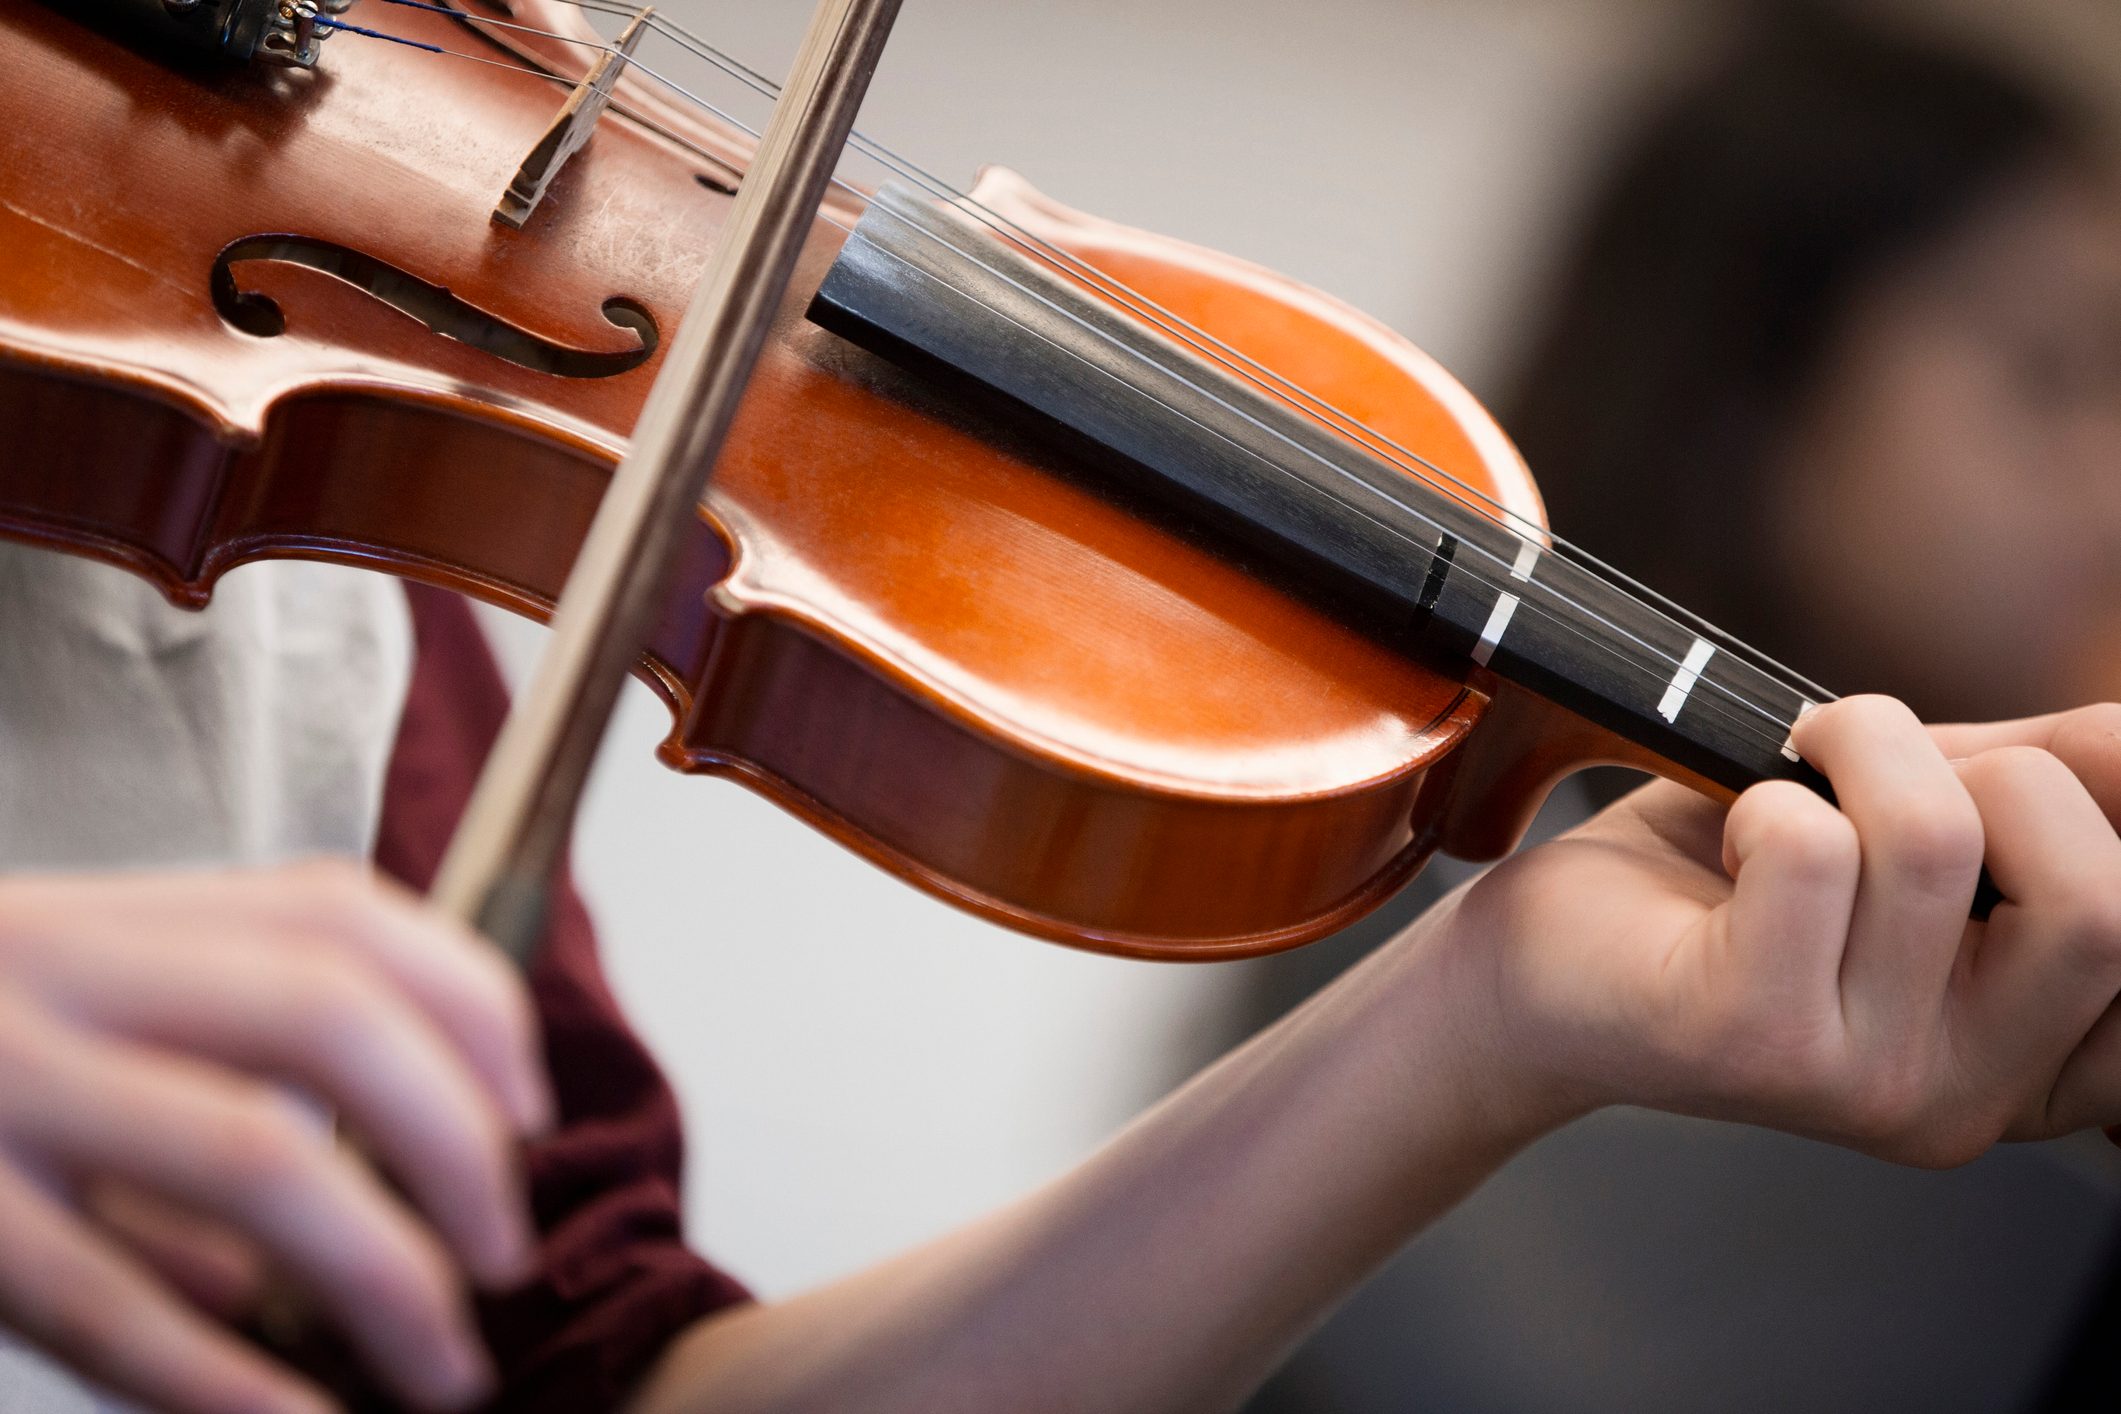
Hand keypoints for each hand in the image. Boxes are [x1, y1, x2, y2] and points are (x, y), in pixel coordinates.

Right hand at [0, 860, 551, 1413]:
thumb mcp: (52, 1029)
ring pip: (253, 1154)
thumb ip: (201, 1081)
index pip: (340, 916)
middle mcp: (58, 974)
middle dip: (456, 1142)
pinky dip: (225, 1377)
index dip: (469, 1007)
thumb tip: (355, 1213)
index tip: (530, 1114)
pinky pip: (106, 1299)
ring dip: (386, 1273)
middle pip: (328, 1014)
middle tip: (505, 1255)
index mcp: (109, 923)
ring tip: (446, 1367)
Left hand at [1439, 698, 2120, 1164]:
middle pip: (2105, 902)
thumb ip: (2034, 791)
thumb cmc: (1724, 892)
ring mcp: (1862, 1080)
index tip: (2020, 779)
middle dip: (2004, 776)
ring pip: (1936, 841)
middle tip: (1891, 774)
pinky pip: (1809, 851)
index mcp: (2032, 1061)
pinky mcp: (1752, 1037)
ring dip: (1858, 747)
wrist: (1541, 976)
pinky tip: (1733, 827)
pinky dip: (1768, 794)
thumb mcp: (1905, 830)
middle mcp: (1968, 1096)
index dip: (2114, 816)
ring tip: (1795, 771)